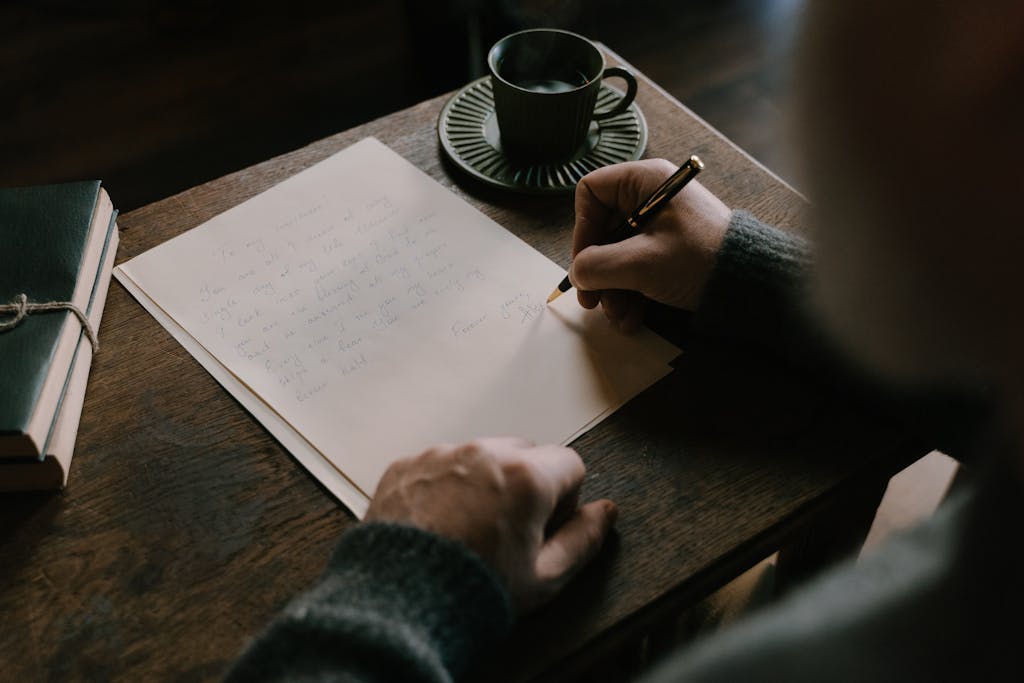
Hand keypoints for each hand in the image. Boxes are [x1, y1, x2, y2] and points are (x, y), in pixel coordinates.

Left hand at [365, 437, 616, 612]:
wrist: (399, 603)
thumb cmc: (471, 592)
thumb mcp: (544, 578)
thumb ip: (584, 539)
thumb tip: (605, 513)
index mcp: (526, 477)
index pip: (570, 463)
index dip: (565, 498)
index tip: (545, 525)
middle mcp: (484, 454)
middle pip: (525, 452)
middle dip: (525, 483)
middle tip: (509, 528)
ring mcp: (441, 455)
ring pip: (481, 455)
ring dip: (485, 481)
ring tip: (469, 529)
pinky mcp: (407, 464)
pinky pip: (440, 464)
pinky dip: (445, 485)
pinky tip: (439, 523)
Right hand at [570, 159, 731, 330]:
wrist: (751, 283)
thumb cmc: (699, 260)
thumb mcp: (640, 263)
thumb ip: (597, 266)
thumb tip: (577, 273)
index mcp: (644, 182)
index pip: (592, 193)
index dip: (581, 229)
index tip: (585, 263)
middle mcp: (650, 197)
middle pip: (602, 230)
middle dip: (597, 271)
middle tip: (592, 302)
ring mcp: (661, 225)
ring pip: (618, 254)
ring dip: (613, 289)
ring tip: (619, 317)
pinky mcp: (670, 249)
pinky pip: (637, 266)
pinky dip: (631, 292)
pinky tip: (632, 318)